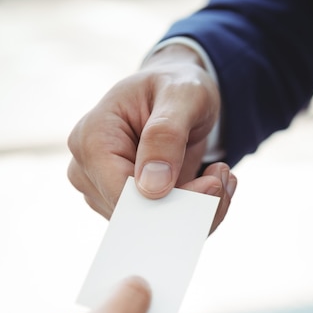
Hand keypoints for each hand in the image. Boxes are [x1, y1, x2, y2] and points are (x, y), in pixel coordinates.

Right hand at [67, 44, 236, 232]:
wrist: (178, 96)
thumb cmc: (176, 86)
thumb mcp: (182, 95)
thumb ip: (166, 134)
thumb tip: (151, 188)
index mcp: (91, 138)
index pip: (122, 194)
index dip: (169, 200)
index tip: (212, 184)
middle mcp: (89, 171)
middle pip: (138, 217)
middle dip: (190, 205)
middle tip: (223, 178)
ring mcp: (104, 193)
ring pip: (153, 226)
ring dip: (197, 209)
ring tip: (220, 176)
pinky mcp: (126, 207)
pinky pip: (162, 225)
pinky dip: (194, 211)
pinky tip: (211, 185)